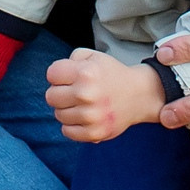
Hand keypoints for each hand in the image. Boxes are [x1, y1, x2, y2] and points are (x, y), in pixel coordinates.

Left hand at [43, 48, 164, 141]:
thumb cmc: (111, 74)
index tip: (69, 77)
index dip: (58, 75)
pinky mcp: (94, 133)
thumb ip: (70, 59)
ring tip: (82, 104)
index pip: (52, 74)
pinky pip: (67, 131)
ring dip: (67, 109)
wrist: (139, 95)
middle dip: (60, 93)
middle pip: (50, 96)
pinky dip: (72, 125)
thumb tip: (56, 77)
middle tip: (74, 92)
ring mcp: (91, 116)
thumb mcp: (93, 56)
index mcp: (85, 73)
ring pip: (58, 114)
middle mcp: (86, 94)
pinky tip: (83, 117)